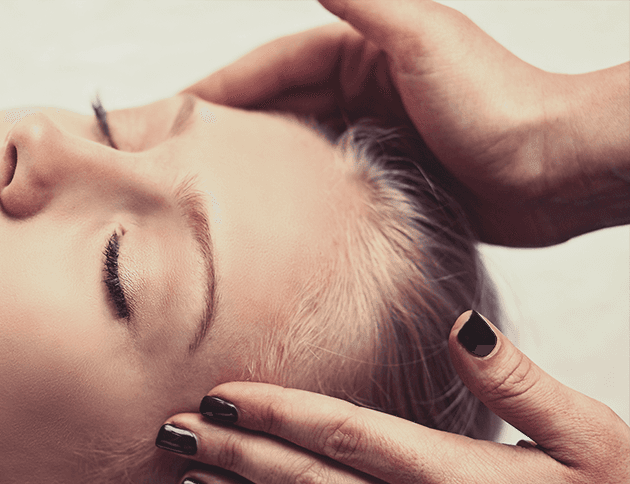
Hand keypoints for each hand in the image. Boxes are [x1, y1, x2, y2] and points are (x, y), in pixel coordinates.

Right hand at [183, 0, 629, 246]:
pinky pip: (320, 185)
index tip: (171, 110)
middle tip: (175, 157)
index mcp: (361, 52)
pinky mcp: (383, 178)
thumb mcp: (423, 38)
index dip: (219, 87)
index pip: (271, 66)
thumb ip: (365, 0)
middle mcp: (360, 90)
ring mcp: (369, 136)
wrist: (557, 171)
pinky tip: (264, 218)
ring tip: (206, 191)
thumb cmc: (500, 104)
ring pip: (292, 149)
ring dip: (253, 166)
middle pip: (274, 108)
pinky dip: (289, 196)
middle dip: (225, 128)